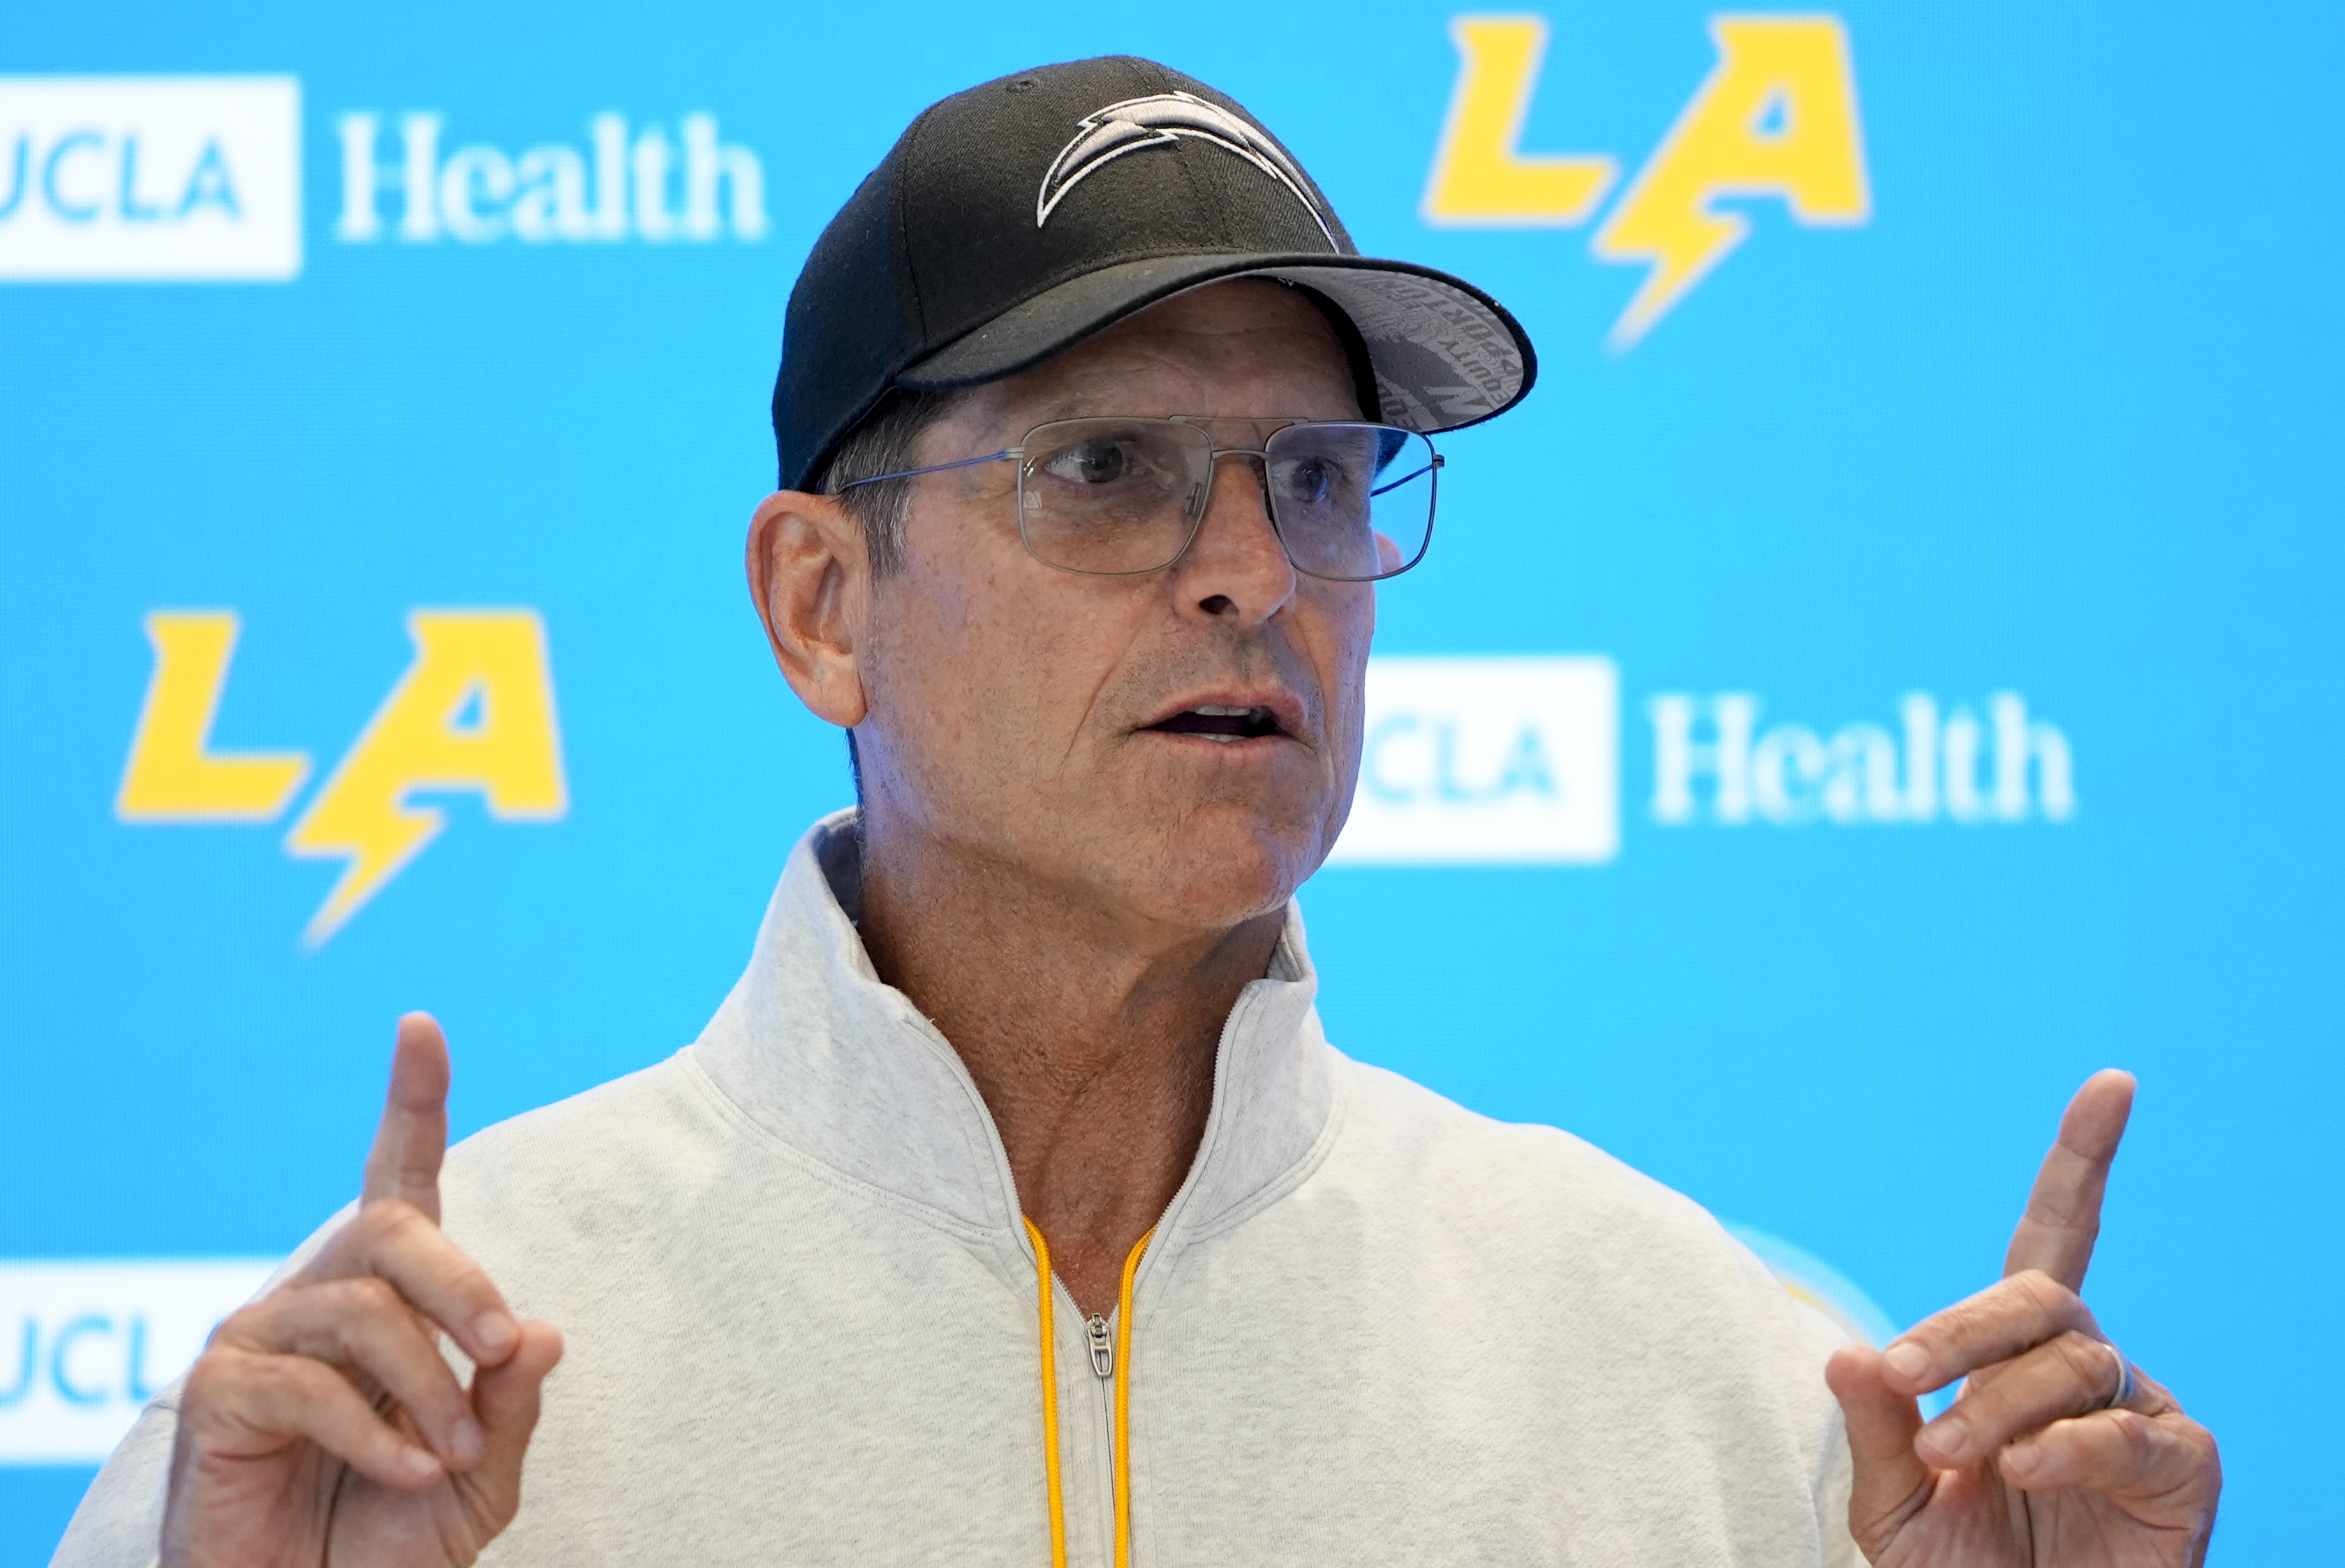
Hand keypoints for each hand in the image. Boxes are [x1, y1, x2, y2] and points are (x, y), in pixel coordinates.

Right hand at [162, 1014, 563, 1567]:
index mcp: (387, 1295)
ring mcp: (258, 1337)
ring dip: (426, 1384)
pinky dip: (374, 1433)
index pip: (398, 1179)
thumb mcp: (486, 1471)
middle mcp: (318, 1295)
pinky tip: (408, 1470)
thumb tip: (544, 1332)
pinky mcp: (215, 1395)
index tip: (421, 1027)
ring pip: (361, 1309)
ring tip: (453, 1451)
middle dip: (463, 1282)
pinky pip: (305, 1384)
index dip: (411, 1102)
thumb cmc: (397, 1532)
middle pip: (392, 1230)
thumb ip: (513, 1403)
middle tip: (502, 1345)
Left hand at [1825, 1070, 2218, 1565]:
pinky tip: (2028, 1468)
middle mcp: (2084, 1366)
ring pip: (2070, 1364)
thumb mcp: (1893, 1504)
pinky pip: (2131, 1432)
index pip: (2054, 1236)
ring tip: (1951, 1456)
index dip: (2084, 1159)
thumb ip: (1875, 1430)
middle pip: (2036, 1296)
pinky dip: (2071, 1445)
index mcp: (2015, 1354)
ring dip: (1997, 1405)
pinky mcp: (2184, 1469)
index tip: (2115, 1083)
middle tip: (1905, 1377)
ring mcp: (2140, 1412)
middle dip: (1961, 1328)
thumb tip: (1844, 1349)